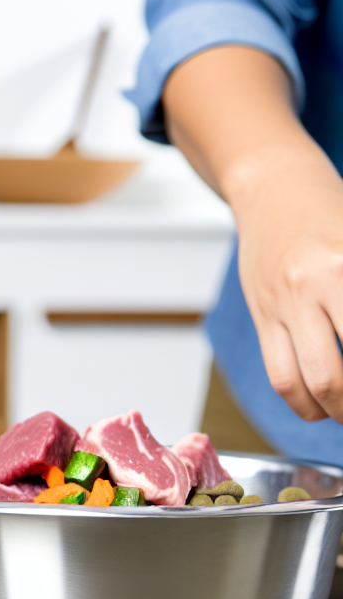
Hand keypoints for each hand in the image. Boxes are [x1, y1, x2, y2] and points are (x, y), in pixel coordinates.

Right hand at [232, 151, 342, 422]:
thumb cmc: (331, 210)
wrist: (272, 189)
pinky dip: (302, 400)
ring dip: (330, 410)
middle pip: (334, 377)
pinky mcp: (263, 315)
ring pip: (300, 384)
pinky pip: (279, 373)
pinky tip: (322, 402)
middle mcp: (308, 290)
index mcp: (341, 269)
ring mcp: (280, 305)